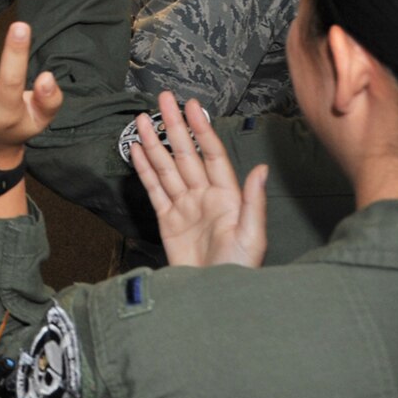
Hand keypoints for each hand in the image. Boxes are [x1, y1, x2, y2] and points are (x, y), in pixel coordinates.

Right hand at [128, 92, 267, 268]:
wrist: (212, 297)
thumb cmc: (238, 270)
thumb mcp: (252, 236)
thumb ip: (252, 201)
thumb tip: (259, 169)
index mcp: (226, 196)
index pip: (211, 154)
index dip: (201, 130)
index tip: (191, 107)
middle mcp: (204, 196)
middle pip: (185, 154)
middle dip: (174, 126)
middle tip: (162, 100)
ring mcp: (184, 207)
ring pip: (166, 167)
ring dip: (154, 143)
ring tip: (142, 120)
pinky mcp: (167, 220)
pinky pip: (154, 189)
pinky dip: (144, 169)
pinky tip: (137, 151)